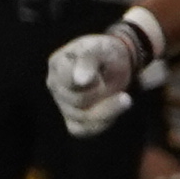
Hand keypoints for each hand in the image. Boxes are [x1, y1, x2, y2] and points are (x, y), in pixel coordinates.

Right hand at [46, 12, 164, 137]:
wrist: (113, 64)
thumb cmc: (105, 53)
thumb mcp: (100, 48)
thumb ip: (89, 59)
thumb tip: (80, 80)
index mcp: (58, 64)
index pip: (69, 80)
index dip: (89, 80)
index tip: (100, 77)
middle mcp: (55, 85)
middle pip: (78, 100)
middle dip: (101, 93)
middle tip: (112, 82)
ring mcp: (62, 104)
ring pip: (83, 117)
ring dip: (108, 109)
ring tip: (124, 97)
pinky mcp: (73, 121)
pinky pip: (84, 130)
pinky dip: (103, 122)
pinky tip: (115, 110)